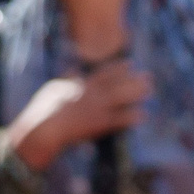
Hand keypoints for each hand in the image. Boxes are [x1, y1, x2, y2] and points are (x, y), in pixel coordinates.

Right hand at [8, 63, 150, 170]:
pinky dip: (131, 117)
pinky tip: (143, 116)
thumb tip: (74, 70)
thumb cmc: (43, 110)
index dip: (119, 68)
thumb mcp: (54, 88)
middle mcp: (92, 94)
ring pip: (122, 98)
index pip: (104, 73)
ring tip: (150, 91)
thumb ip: (67, 79)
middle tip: (149, 77)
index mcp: (81, 84)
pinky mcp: (98, 124)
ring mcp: (96, 108)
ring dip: (137, 93)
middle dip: (134, 79)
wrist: (44, 129)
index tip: (131, 64)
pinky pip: (119, 119)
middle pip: (117, 83)